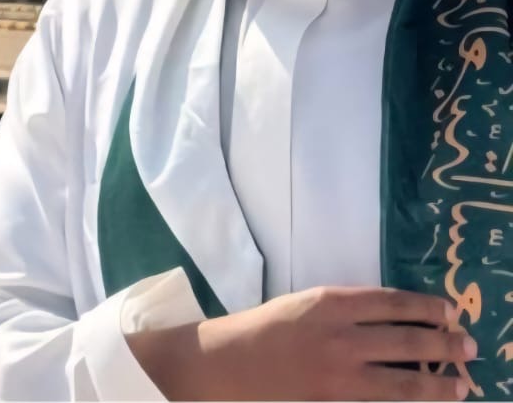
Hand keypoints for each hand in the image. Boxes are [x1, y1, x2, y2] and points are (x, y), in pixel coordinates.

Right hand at [126, 286, 472, 400]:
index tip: (450, 311)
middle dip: (444, 345)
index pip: (393, 303)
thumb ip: (345, 310)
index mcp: (330, 303)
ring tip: (460, 384)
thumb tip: (395, 319)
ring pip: (404, 382)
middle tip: (469, 347)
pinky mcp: (333, 402)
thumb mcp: (305, 304)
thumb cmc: (264, 329)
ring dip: (437, 383)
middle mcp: (340, 337)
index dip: (428, 308)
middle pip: (407, 341)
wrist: (226, 363)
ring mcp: (339, 375)